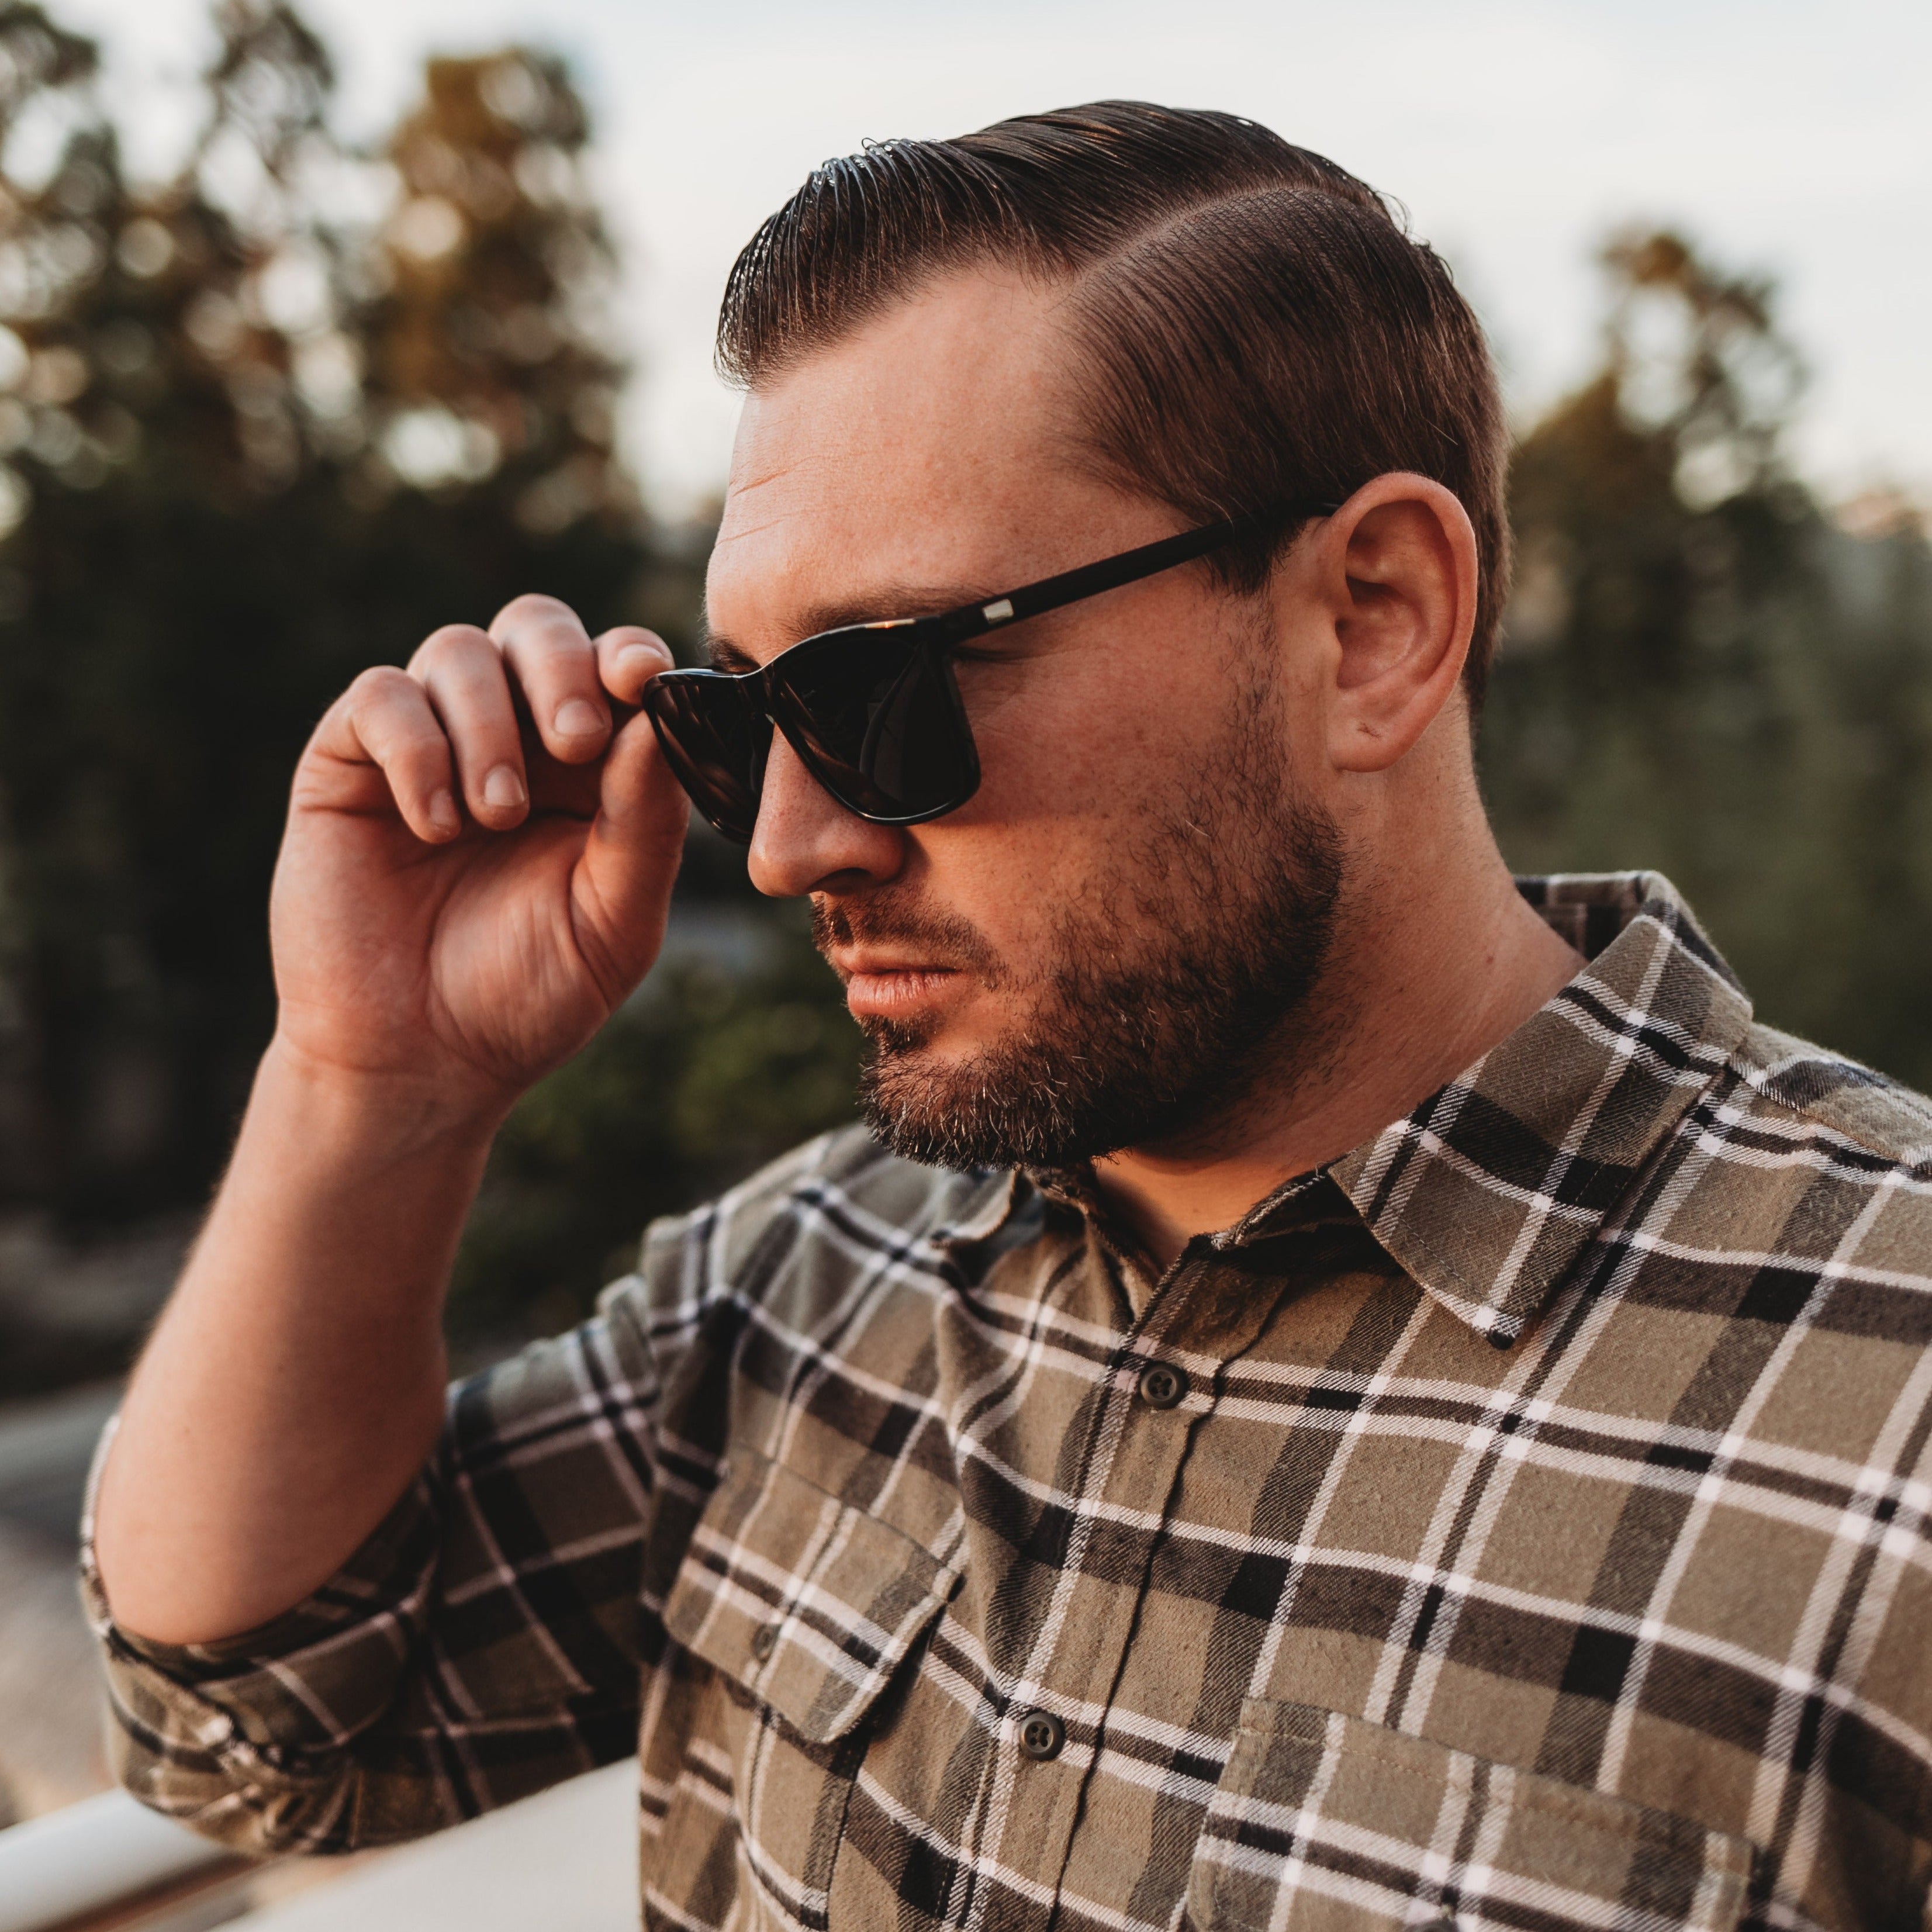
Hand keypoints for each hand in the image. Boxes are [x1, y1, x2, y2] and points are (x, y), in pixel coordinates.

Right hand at [269, 594, 689, 1121]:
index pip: (614, 668)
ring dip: (489, 725)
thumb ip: (645, 823)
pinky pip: (381, 695)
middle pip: (536, 626)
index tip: (642, 680)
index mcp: (591, 766)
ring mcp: (429, 741)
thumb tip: (658, 717)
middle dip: (561, 668)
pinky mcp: (349, 762)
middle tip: (574, 742)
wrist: (420, 1060)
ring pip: (459, 650)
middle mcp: (512, 736)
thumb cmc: (529, 993)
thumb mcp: (615, 919)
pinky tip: (437, 824)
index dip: (629, 656)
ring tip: (496, 816)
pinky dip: (417, 748)